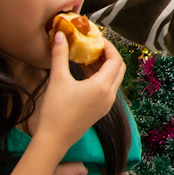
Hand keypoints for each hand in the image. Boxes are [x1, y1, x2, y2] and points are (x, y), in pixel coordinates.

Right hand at [27, 35, 125, 149]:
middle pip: (119, 68)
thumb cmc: (56, 110)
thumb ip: (60, 55)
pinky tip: (85, 73)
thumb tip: (60, 35)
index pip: (115, 59)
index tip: (96, 39)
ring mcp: (107, 104)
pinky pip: (107, 89)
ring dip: (104, 67)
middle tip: (94, 47)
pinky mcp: (101, 110)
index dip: (108, 46)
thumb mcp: (57, 79)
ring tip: (88, 57)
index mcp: (103, 86)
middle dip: (109, 55)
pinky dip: (101, 78)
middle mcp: (110, 95)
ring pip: (114, 79)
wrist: (54, 139)